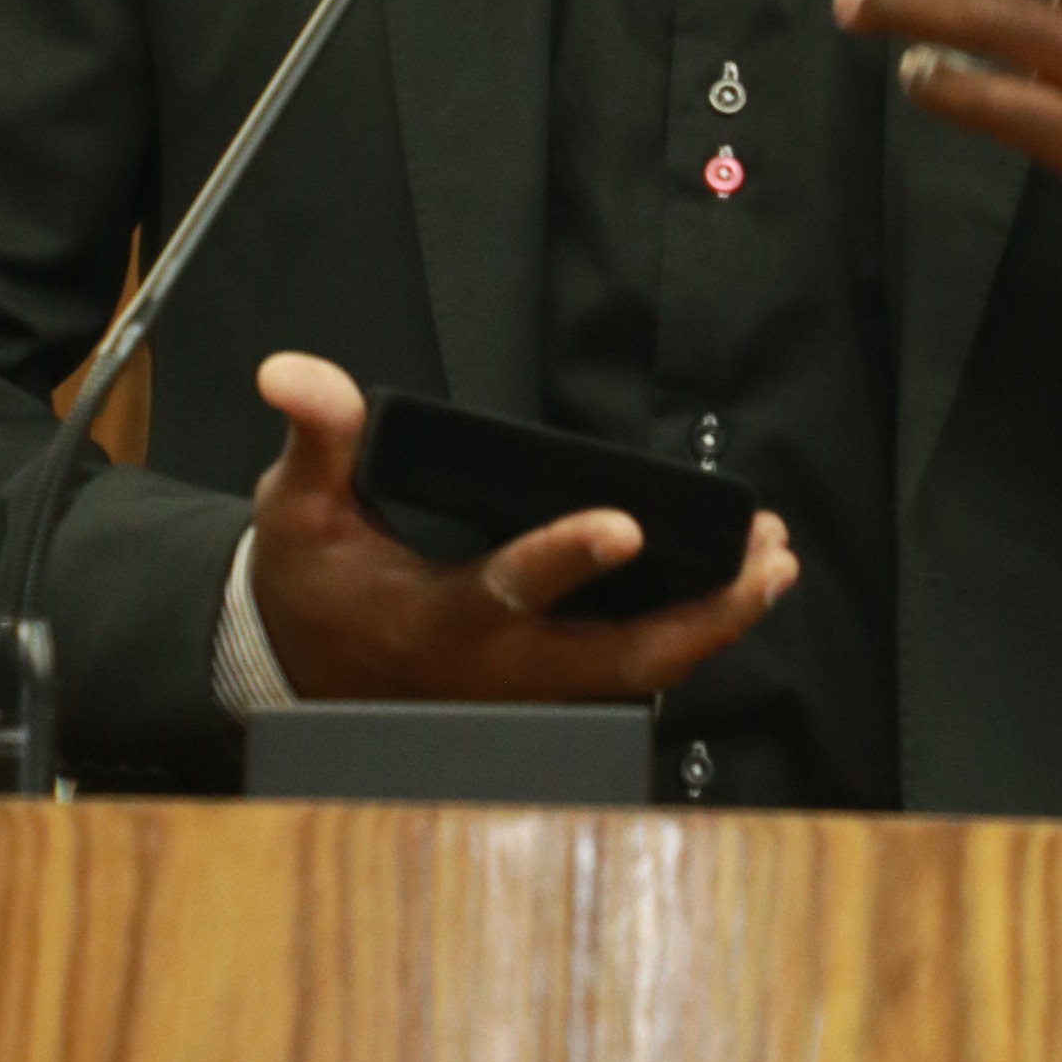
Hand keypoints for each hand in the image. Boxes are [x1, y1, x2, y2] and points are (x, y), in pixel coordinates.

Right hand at [246, 353, 798, 701]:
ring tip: (771, 563)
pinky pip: (635, 672)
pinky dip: (691, 634)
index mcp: (442, 622)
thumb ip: (318, 436)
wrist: (302, 669)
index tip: (626, 524)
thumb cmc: (311, 584)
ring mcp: (532, 689)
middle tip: (764, 555)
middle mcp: (501, 668)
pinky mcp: (549, 688)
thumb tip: (290, 373)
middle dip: (704, 615)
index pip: (510, 590)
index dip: (568, 558)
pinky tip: (731, 589)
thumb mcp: (298, 508)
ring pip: (642, 672)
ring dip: (714, 623)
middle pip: (622, 660)